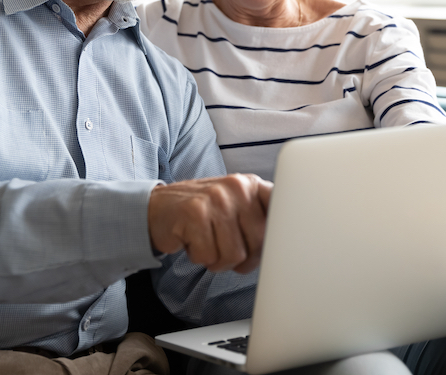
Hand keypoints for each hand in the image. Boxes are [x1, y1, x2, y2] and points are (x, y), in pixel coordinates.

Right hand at [148, 174, 271, 273]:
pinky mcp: (194, 213)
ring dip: (219, 260)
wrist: (159, 208)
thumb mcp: (235, 207)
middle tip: (227, 252)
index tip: (279, 248)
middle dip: (244, 258)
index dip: (281, 235)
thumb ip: (259, 219)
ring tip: (208, 244)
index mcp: (251, 185)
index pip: (281, 209)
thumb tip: (286, 245)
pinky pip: (208, 256)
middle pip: (259, 243)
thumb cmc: (203, 214)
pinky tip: (192, 242)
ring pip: (234, 255)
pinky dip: (200, 257)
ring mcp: (215, 198)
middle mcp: (236, 187)